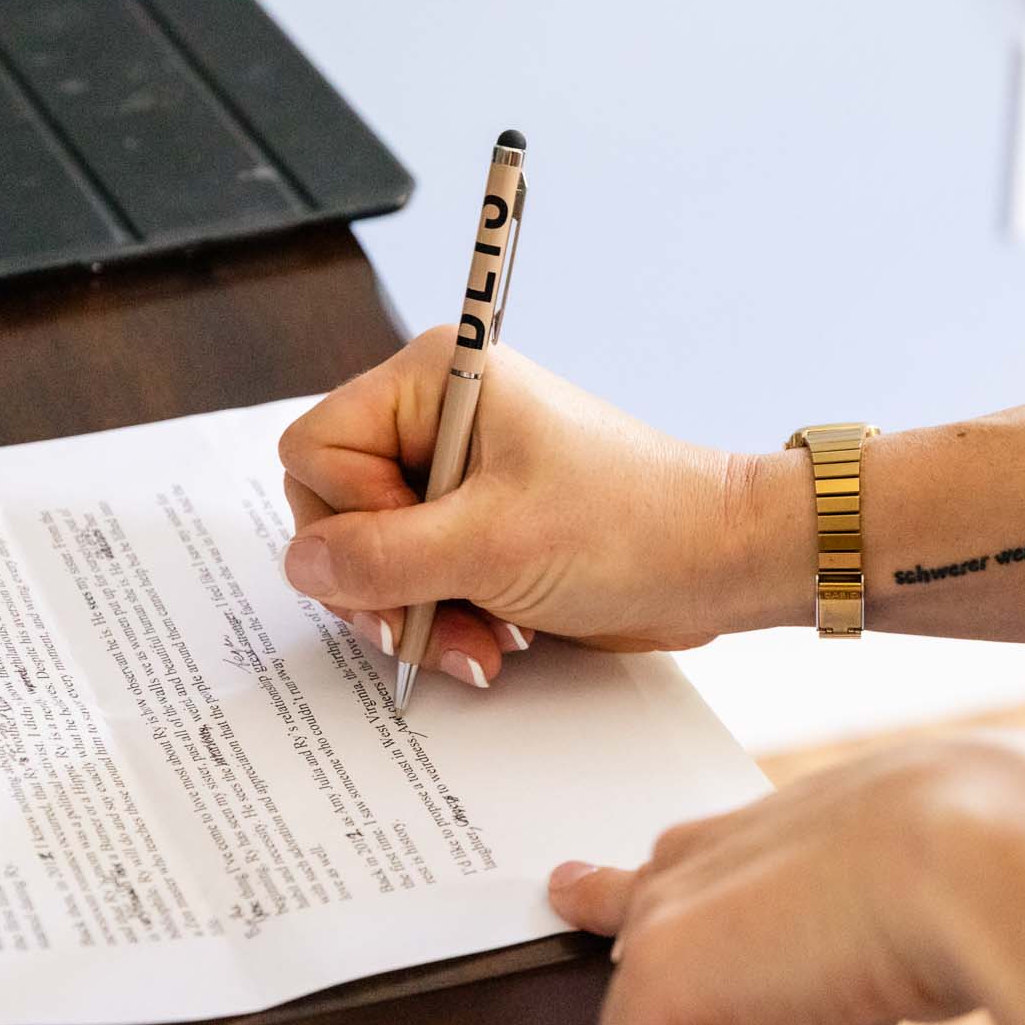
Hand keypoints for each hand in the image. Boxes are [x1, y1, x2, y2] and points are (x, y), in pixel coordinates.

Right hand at [278, 328, 801, 685]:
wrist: (721, 563)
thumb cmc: (631, 529)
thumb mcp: (491, 548)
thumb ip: (382, 558)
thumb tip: (303, 563)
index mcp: (435, 380)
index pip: (317, 450)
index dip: (349, 515)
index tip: (416, 549)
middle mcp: (440, 419)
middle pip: (339, 509)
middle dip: (382, 582)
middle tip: (425, 624)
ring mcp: (461, 476)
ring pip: (377, 556)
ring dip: (420, 614)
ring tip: (480, 644)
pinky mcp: (483, 526)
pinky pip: (424, 578)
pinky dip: (449, 618)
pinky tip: (496, 642)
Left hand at [545, 731, 1024, 1024]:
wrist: (1004, 856)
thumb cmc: (1008, 866)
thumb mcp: (937, 911)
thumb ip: (870, 967)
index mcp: (781, 827)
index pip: (687, 872)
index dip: (662, 928)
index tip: (624, 929)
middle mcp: (713, 857)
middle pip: (647, 957)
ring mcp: (672, 910)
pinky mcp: (654, 972)